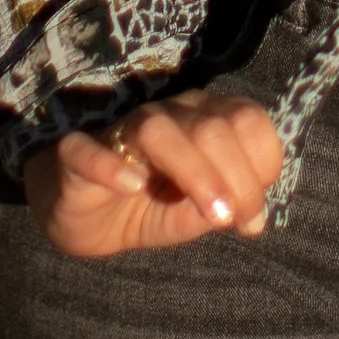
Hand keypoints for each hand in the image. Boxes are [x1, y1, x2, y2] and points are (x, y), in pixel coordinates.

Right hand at [24, 89, 286, 261]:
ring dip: (195, 172)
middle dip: (236, 177)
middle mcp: (170, 116)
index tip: (251, 218)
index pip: (249, 121)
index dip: (262, 166)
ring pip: (160, 132)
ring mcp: (122, 130)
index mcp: (206, 120)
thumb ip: (220, 209)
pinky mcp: (76, 152)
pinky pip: (90, 150)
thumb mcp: (190, 216)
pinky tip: (132, 188)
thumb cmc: (148, 207)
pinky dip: (112, 167)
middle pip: (213, 128)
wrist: (84, 216)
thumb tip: (253, 216)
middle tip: (232, 223)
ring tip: (212, 215)